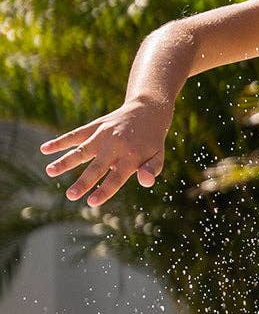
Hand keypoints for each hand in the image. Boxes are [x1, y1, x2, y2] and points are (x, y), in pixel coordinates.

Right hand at [40, 100, 170, 206]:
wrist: (147, 110)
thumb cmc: (152, 141)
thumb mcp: (158, 156)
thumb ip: (151, 171)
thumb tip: (146, 182)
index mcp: (131, 157)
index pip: (116, 178)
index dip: (104, 191)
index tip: (91, 202)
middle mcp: (114, 146)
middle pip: (96, 167)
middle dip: (83, 182)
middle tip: (70, 196)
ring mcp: (102, 135)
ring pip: (80, 150)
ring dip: (65, 161)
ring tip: (49, 172)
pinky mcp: (94, 126)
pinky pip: (75, 135)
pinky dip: (60, 142)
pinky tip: (45, 149)